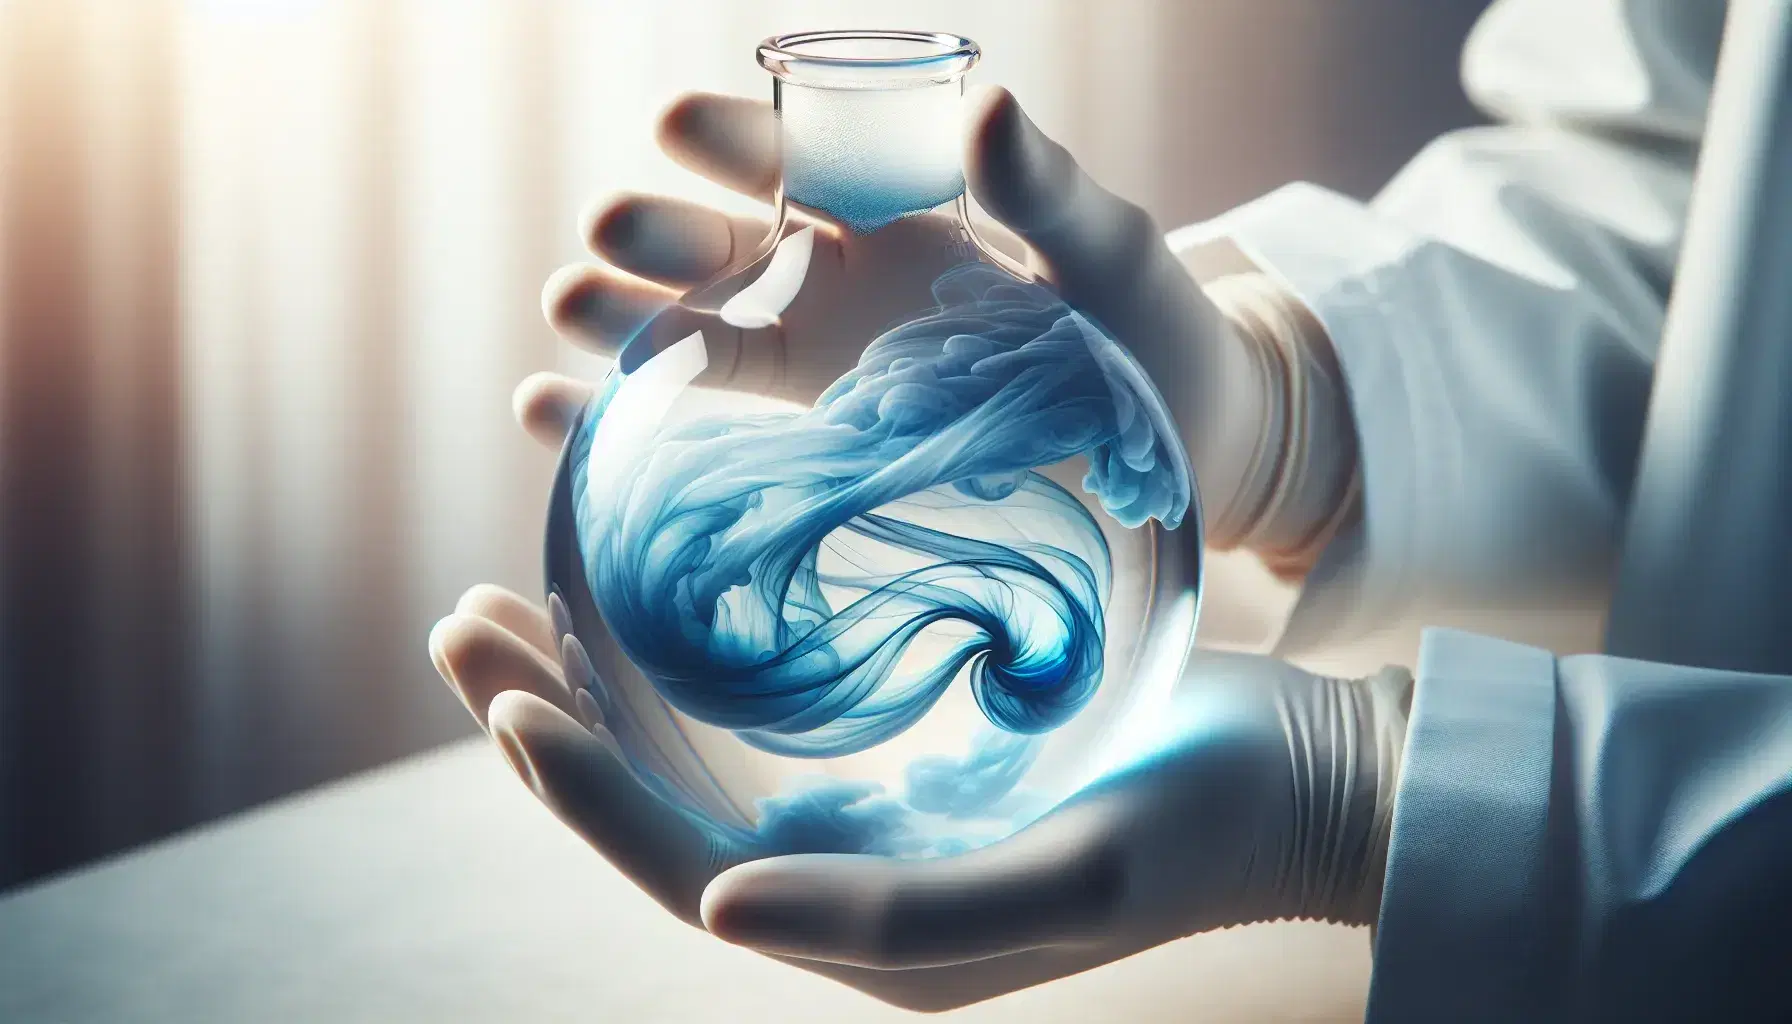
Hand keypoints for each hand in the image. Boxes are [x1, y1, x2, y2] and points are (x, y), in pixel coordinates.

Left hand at [430, 586, 1410, 1011]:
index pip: (683, 870)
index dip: (584, 797)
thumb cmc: (1199, 825)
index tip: (502, 701)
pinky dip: (689, 655)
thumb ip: (894, 910)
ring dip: (599, 683)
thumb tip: (722, 907)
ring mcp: (877, 818)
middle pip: (661, 810)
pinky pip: (765, 710)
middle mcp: (850, 884)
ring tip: (507, 601)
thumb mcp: (1059, 876)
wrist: (1301, 782)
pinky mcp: (910, 759)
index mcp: (869, 933)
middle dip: (551, 725)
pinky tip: (654, 591)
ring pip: (697, 753)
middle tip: (461, 622)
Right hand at [520, 86, 1262, 539]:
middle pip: (723, 246)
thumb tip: (984, 100)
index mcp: (897, 209)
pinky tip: (548, 413)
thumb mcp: (1106, 250)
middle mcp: (838, 277)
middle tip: (609, 232)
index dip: (734, 139)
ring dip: (621, 318)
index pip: (796, 157)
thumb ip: (1043, 187)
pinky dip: (617, 421)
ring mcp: (814, 359)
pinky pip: (698, 424)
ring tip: (566, 312)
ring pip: (692, 328)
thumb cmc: (1149, 333)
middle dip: (659, 232)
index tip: (676, 126)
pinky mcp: (805, 439)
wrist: (1174, 452)